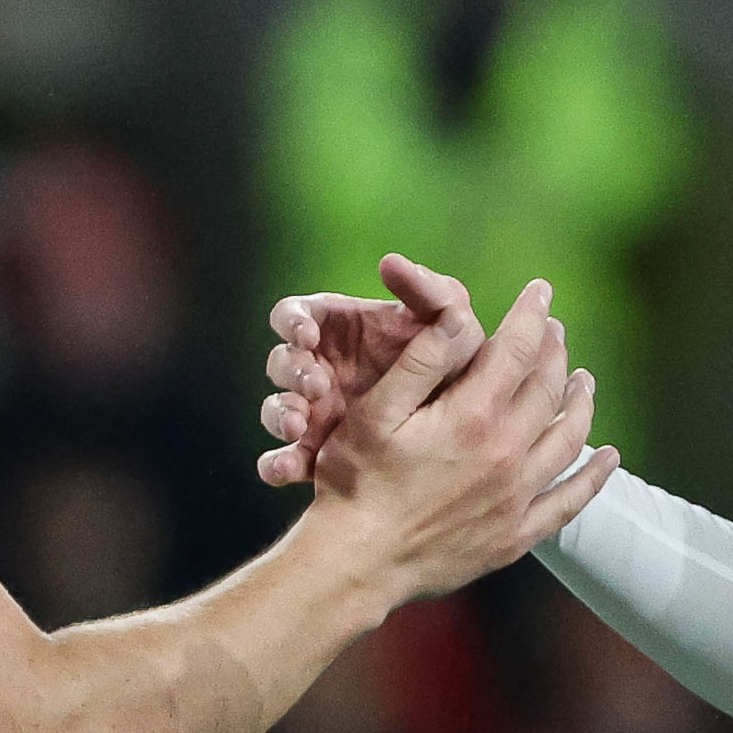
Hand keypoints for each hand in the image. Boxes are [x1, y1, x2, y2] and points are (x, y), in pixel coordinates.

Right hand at [259, 255, 470, 487]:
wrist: (455, 435)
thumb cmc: (447, 366)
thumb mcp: (444, 330)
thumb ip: (428, 292)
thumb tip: (391, 262)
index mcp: (335, 332)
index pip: (294, 317)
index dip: (293, 323)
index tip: (307, 336)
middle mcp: (317, 369)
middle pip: (282, 363)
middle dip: (293, 373)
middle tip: (317, 386)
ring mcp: (314, 413)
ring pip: (277, 410)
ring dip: (281, 415)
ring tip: (298, 426)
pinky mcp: (315, 454)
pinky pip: (281, 460)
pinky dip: (278, 465)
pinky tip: (286, 470)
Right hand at [304, 272, 612, 594]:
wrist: (357, 564)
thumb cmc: (355, 483)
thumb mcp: (375, 412)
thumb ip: (421, 362)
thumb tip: (459, 317)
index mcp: (472, 416)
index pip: (517, 349)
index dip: (532, 315)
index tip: (540, 292)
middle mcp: (506, 454)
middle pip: (548, 390)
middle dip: (555, 352)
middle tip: (555, 331)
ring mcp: (516, 497)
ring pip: (569, 439)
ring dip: (581, 404)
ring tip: (584, 382)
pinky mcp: (515, 535)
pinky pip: (571, 502)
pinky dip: (596, 477)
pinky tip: (609, 458)